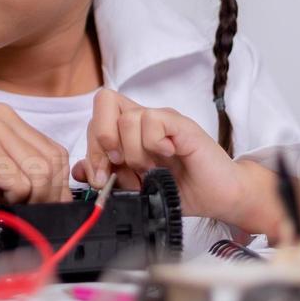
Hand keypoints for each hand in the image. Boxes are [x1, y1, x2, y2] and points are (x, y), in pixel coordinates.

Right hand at [0, 103, 72, 208]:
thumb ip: (19, 167)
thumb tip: (54, 195)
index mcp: (8, 118)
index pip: (54, 150)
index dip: (58, 182)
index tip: (49, 202)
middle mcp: (4, 119)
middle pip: (53, 161)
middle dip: (49, 193)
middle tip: (32, 209)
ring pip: (41, 172)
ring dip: (31, 197)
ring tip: (9, 202)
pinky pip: (20, 181)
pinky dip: (13, 197)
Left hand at [71, 90, 253, 224]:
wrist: (219, 198)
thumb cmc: (181, 189)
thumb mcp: (135, 187)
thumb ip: (109, 176)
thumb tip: (80, 171)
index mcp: (130, 133)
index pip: (95, 119)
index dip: (91, 148)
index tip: (102, 178)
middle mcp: (144, 120)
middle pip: (104, 102)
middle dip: (103, 143)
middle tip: (120, 168)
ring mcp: (163, 120)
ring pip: (127, 118)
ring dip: (133, 152)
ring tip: (151, 168)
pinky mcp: (181, 125)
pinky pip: (152, 120)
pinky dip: (153, 143)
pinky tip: (167, 156)